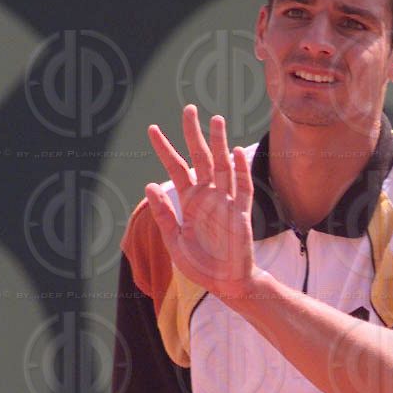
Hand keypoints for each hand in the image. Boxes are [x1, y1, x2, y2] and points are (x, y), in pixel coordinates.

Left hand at [146, 105, 256, 297]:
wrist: (227, 283)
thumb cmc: (201, 265)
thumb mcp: (174, 242)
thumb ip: (163, 215)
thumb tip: (148, 185)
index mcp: (189, 202)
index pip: (176, 168)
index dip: (164, 149)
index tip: (152, 129)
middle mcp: (208, 196)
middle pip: (201, 158)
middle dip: (194, 134)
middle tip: (189, 109)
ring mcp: (226, 202)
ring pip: (223, 166)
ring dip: (219, 143)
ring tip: (215, 119)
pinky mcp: (242, 213)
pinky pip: (243, 188)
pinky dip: (240, 170)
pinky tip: (235, 151)